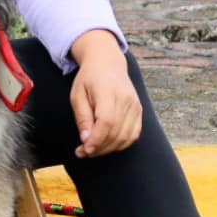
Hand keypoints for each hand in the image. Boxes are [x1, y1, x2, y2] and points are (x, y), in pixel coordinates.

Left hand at [67, 31, 141, 158]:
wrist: (107, 64)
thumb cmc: (89, 79)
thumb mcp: (77, 95)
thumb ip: (82, 118)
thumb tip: (87, 141)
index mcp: (108, 91)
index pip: (106, 122)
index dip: (96, 140)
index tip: (84, 150)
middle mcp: (126, 99)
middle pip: (116, 132)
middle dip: (99, 148)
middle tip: (83, 152)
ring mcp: (135, 105)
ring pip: (125, 137)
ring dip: (108, 149)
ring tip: (93, 149)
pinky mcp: (139, 111)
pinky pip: (133, 135)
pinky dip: (121, 144)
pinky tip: (107, 144)